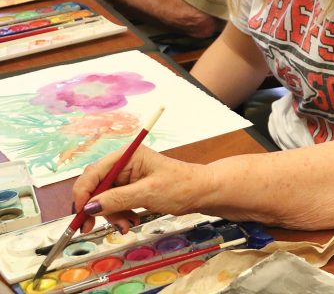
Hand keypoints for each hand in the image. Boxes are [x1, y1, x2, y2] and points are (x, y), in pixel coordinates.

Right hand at [73, 146, 209, 233]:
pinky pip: (115, 203)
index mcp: (128, 156)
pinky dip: (119, 215)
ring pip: (103, 198)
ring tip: (126, 226)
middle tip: (92, 227)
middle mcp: (124, 164)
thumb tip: (89, 207)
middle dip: (96, 207)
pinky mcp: (132, 188)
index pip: (93, 172)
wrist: (202, 192)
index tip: (82, 215)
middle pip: (95, 186)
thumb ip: (117, 199)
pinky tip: (131, 221)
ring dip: (111, 214)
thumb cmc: (181, 186)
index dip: (83, 194)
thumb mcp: (148, 193)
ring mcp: (127, 176)